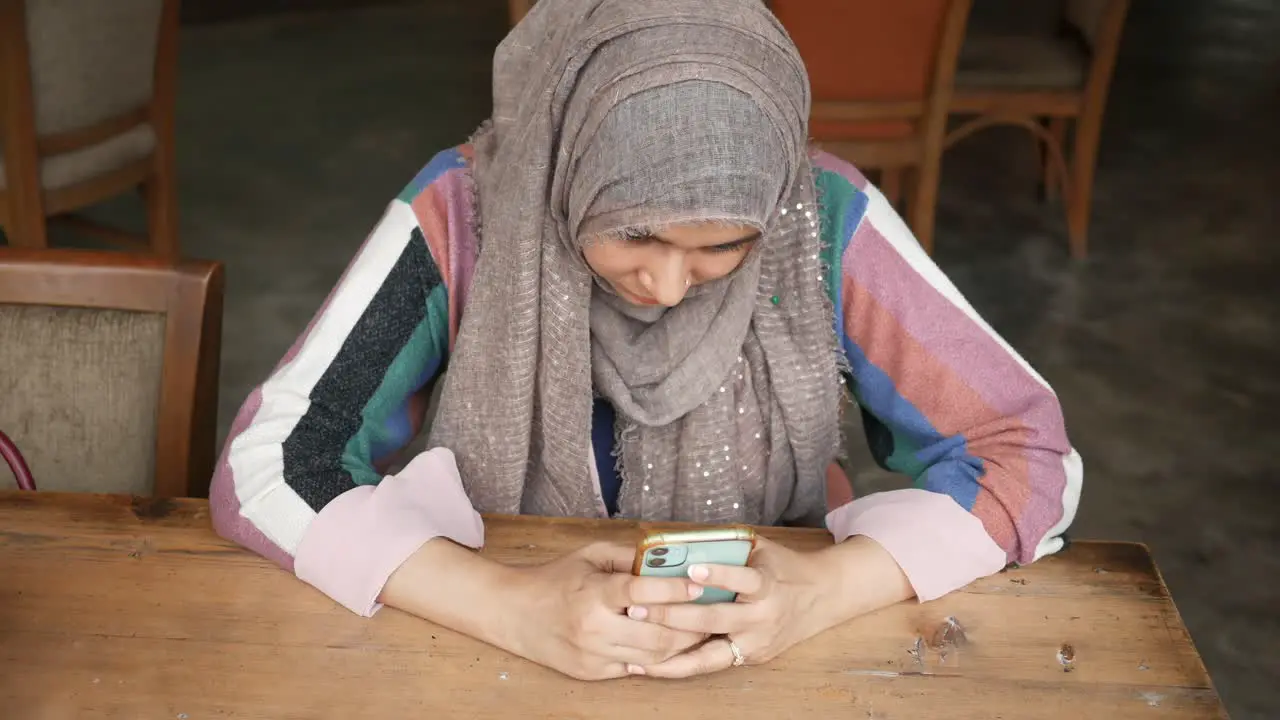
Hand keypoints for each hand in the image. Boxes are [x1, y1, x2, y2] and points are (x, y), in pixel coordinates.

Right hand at [501, 542, 709, 680]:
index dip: (676, 589)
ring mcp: (593, 655)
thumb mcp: (589, 557)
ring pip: (651, 657)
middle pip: (657, 633)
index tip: (699, 585)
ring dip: (679, 646)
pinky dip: (655, 659)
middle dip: (689, 625)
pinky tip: (670, 647)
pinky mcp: (591, 673)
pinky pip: (635, 669)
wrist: (513, 613)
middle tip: (709, 615)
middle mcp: (594, 628)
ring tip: (697, 632)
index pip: (644, 592)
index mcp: (594, 593)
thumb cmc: (555, 579)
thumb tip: (666, 557)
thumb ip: (627, 557)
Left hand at [626, 535, 913, 677]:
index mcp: (767, 585)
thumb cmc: (784, 567)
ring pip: (710, 654)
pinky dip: (682, 666)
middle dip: (674, 616)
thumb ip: (727, 547)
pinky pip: (712, 664)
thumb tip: (678, 541)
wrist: (823, 597)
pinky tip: (652, 666)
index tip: (690, 572)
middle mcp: (762, 618)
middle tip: (639, 609)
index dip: (718, 576)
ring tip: (637, 653)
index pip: (742, 581)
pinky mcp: (750, 658)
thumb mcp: (762, 548)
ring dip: (672, 653)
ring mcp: (756, 643)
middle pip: (715, 620)